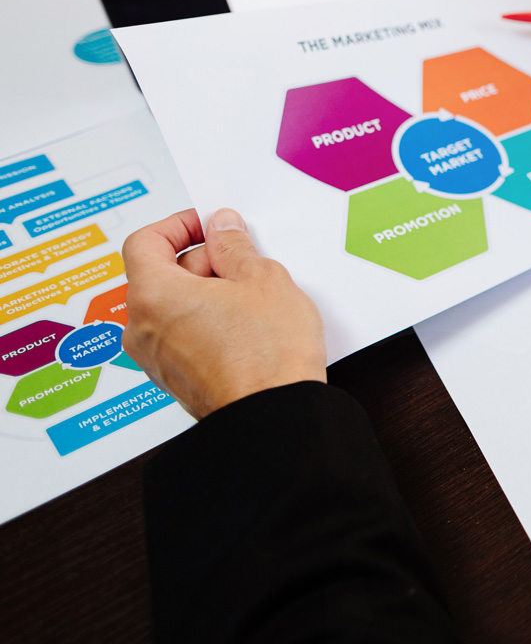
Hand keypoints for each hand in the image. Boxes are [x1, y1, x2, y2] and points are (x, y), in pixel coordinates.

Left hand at [121, 208, 326, 419]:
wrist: (275, 418)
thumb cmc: (267, 355)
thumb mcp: (262, 279)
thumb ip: (235, 246)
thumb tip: (222, 229)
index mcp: (153, 295)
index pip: (144, 242)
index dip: (178, 225)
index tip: (208, 225)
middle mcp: (143, 329)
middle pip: (159, 275)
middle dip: (201, 261)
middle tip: (244, 259)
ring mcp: (157, 359)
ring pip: (174, 308)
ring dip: (208, 293)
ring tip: (254, 297)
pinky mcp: (178, 380)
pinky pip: (185, 336)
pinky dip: (209, 322)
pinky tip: (249, 326)